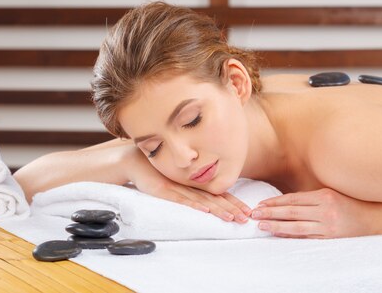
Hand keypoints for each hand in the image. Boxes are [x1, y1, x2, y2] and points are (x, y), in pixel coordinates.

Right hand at [125, 148, 251, 223]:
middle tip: (245, 219)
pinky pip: (181, 199)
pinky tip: (204, 210)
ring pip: (202, 200)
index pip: (219, 194)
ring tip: (231, 219)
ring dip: (218, 210)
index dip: (233, 203)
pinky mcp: (164, 190)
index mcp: (195, 183)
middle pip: (215, 198)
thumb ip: (191, 190)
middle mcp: (190, 184)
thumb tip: (207, 202)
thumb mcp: (177, 182)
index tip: (246, 212)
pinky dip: (193, 205)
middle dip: (231, 209)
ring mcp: (178, 187)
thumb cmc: (157, 173)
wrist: (135, 161)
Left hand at [250, 188, 373, 238]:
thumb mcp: (332, 194)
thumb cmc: (350, 204)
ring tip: (261, 225)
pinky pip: (306, 238)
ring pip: (296, 226)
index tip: (261, 203)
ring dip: (276, 226)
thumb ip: (311, 197)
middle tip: (254, 214)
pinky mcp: (330, 239)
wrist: (375, 219)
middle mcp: (325, 210)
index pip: (293, 199)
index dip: (275, 201)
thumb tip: (285, 202)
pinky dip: (290, 236)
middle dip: (270, 213)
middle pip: (291, 212)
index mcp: (324, 196)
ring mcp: (328, 226)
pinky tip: (278, 234)